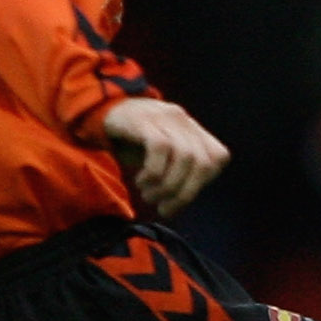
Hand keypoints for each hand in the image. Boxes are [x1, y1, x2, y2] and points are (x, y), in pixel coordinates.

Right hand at [102, 96, 229, 215]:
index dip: (202, 183)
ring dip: (168, 186)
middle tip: (164, 208)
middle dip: (186, 193)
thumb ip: (179, 169)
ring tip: (149, 195)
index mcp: (193, 129)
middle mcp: (183, 121)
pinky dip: (153, 172)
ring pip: (185, 157)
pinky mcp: (144, 120)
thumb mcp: (163, 154)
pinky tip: (141, 181)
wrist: (102, 111)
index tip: (180, 197)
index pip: (219, 158)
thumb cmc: (134, 140)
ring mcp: (165, 118)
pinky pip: (160, 148)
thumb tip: (183, 201)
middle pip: (204, 162)